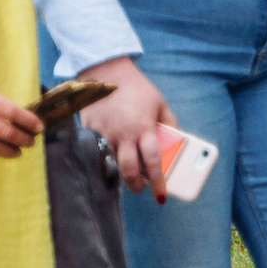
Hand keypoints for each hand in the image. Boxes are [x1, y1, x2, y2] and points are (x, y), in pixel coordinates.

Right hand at [80, 55, 175, 199]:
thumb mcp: (160, 104)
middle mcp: (124, 134)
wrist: (106, 72)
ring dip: (122, 171)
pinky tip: (113, 153)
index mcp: (144, 128)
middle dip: (137, 185)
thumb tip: (175, 143)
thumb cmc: (137, 88)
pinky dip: (107, 155)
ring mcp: (105, 132)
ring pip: (112, 163)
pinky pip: (100, 149)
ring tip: (129, 172)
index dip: (158, 182)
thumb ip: (169, 124)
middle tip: (141, 188)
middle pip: (129, 170)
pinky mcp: (91, 128)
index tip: (162, 195)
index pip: (153, 163)